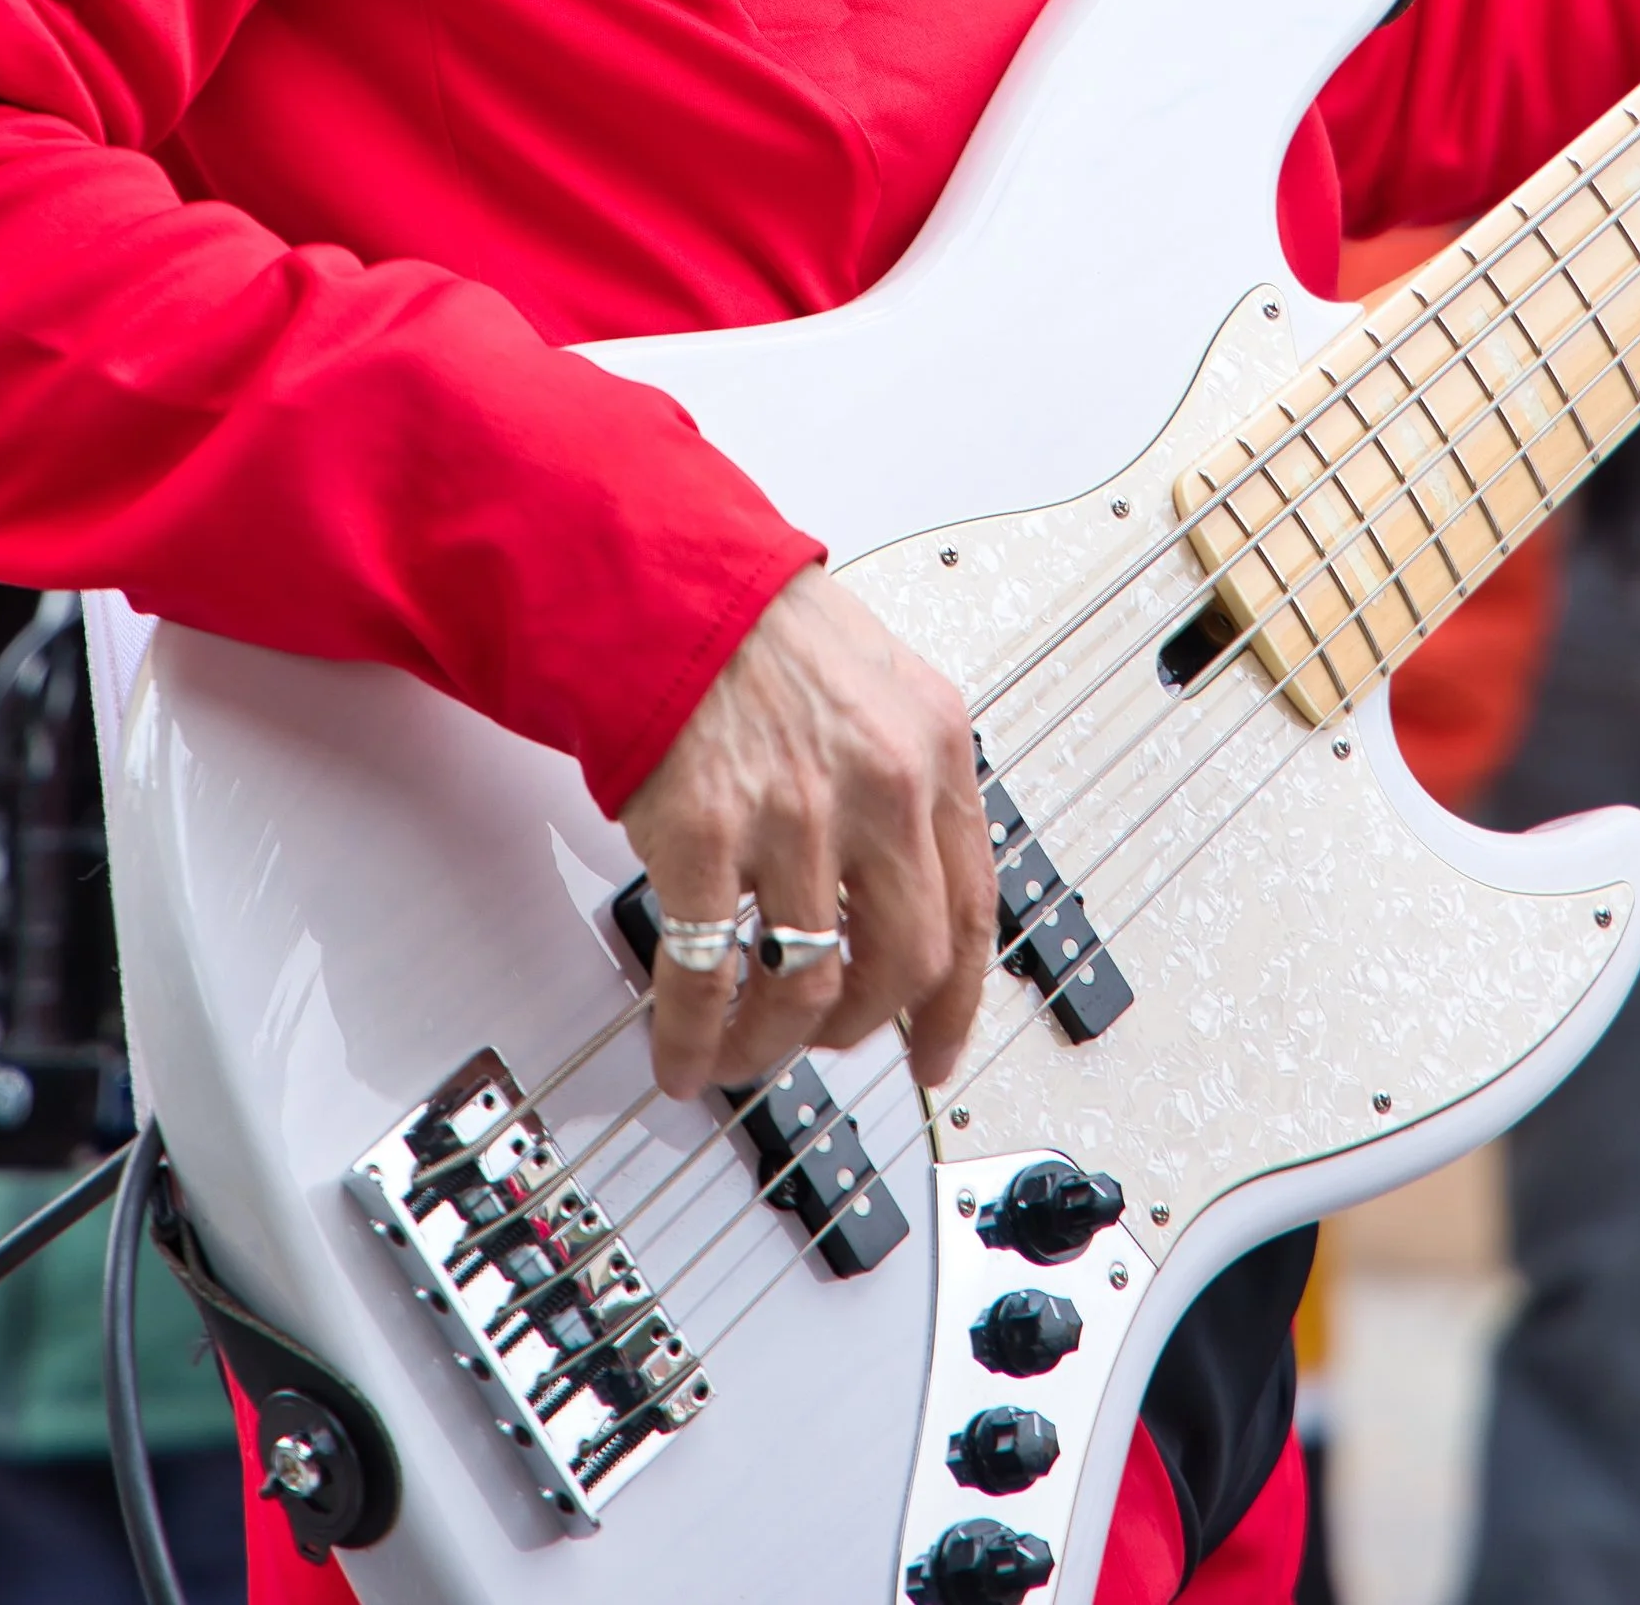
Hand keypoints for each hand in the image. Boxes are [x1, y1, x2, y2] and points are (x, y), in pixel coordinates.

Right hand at [621, 566, 994, 1102]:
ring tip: (747, 1051)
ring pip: (813, 986)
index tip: (935, 1048)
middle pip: (905, 963)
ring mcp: (797, 816)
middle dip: (863, 1024)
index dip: (953, 1001)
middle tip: (829, 1039)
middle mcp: (881, 787)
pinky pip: (708, 976)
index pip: (971, 910)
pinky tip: (683, 1053)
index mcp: (934, 748)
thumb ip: (907, 778)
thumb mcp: (882, 686)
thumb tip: (903, 889)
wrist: (668, 586)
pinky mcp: (708, 836)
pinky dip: (695, 1036)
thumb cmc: (761, 629)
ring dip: (777, 1041)